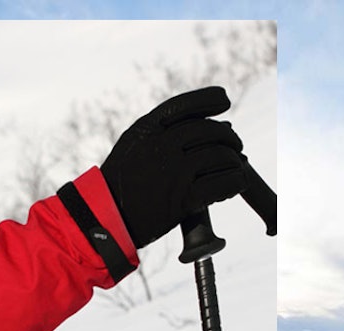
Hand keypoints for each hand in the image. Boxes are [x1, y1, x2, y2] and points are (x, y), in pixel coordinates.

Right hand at [101, 87, 246, 248]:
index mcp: (147, 129)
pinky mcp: (183, 200)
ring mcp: (173, 173)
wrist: (107, 217)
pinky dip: (233, 182)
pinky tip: (235, 183)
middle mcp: (161, 146)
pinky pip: (220, 185)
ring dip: (234, 160)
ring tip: (236, 164)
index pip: (185, 104)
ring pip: (218, 156)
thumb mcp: (133, 145)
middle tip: (235, 144)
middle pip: (208, 130)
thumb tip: (208, 123)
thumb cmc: (123, 181)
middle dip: (228, 136)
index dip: (209, 98)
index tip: (224, 100)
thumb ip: (162, 131)